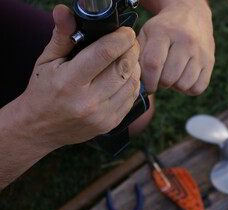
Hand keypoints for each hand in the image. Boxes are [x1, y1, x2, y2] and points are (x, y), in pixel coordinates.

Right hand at [18, 5, 140, 149]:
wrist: (40, 128)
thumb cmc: (43, 91)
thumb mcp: (46, 61)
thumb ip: (61, 36)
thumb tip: (64, 11)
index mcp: (70, 82)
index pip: (105, 53)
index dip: (121, 38)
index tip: (125, 31)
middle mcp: (88, 101)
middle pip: (124, 67)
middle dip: (132, 49)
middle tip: (130, 41)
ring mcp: (101, 116)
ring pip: (132, 83)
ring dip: (135, 66)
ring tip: (128, 57)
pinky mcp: (110, 124)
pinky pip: (132, 98)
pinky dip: (133, 83)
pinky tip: (125, 75)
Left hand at [138, 0, 214, 94]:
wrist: (191, 15)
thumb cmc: (163, 29)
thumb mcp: (147, 34)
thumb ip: (139, 56)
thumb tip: (139, 82)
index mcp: (164, 32)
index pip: (153, 64)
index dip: (148, 80)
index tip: (147, 84)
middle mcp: (186, 41)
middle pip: (168, 78)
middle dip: (160, 83)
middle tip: (160, 77)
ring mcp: (200, 51)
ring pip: (183, 85)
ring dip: (174, 86)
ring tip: (172, 75)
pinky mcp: (210, 61)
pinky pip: (198, 88)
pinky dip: (188, 89)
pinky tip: (183, 78)